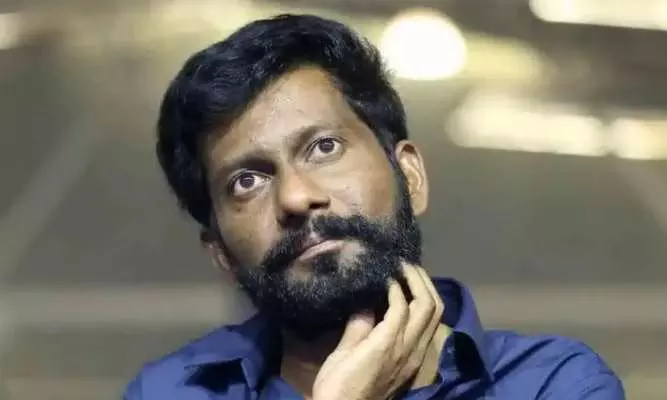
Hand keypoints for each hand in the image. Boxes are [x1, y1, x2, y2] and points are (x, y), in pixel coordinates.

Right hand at [312, 264, 443, 399]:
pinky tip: (409, 300)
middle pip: (430, 305)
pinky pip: (428, 328)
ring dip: (427, 291)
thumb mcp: (342, 352)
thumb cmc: (338, 385)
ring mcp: (416, 356)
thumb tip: (367, 299)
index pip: (403, 303)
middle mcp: (410, 348)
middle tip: (403, 262)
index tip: (383, 266)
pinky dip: (423, 307)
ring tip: (411, 275)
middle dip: (419, 279)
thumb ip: (359, 323)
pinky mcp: (414, 362)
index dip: (394, 281)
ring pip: (436, 316)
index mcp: (390, 343)